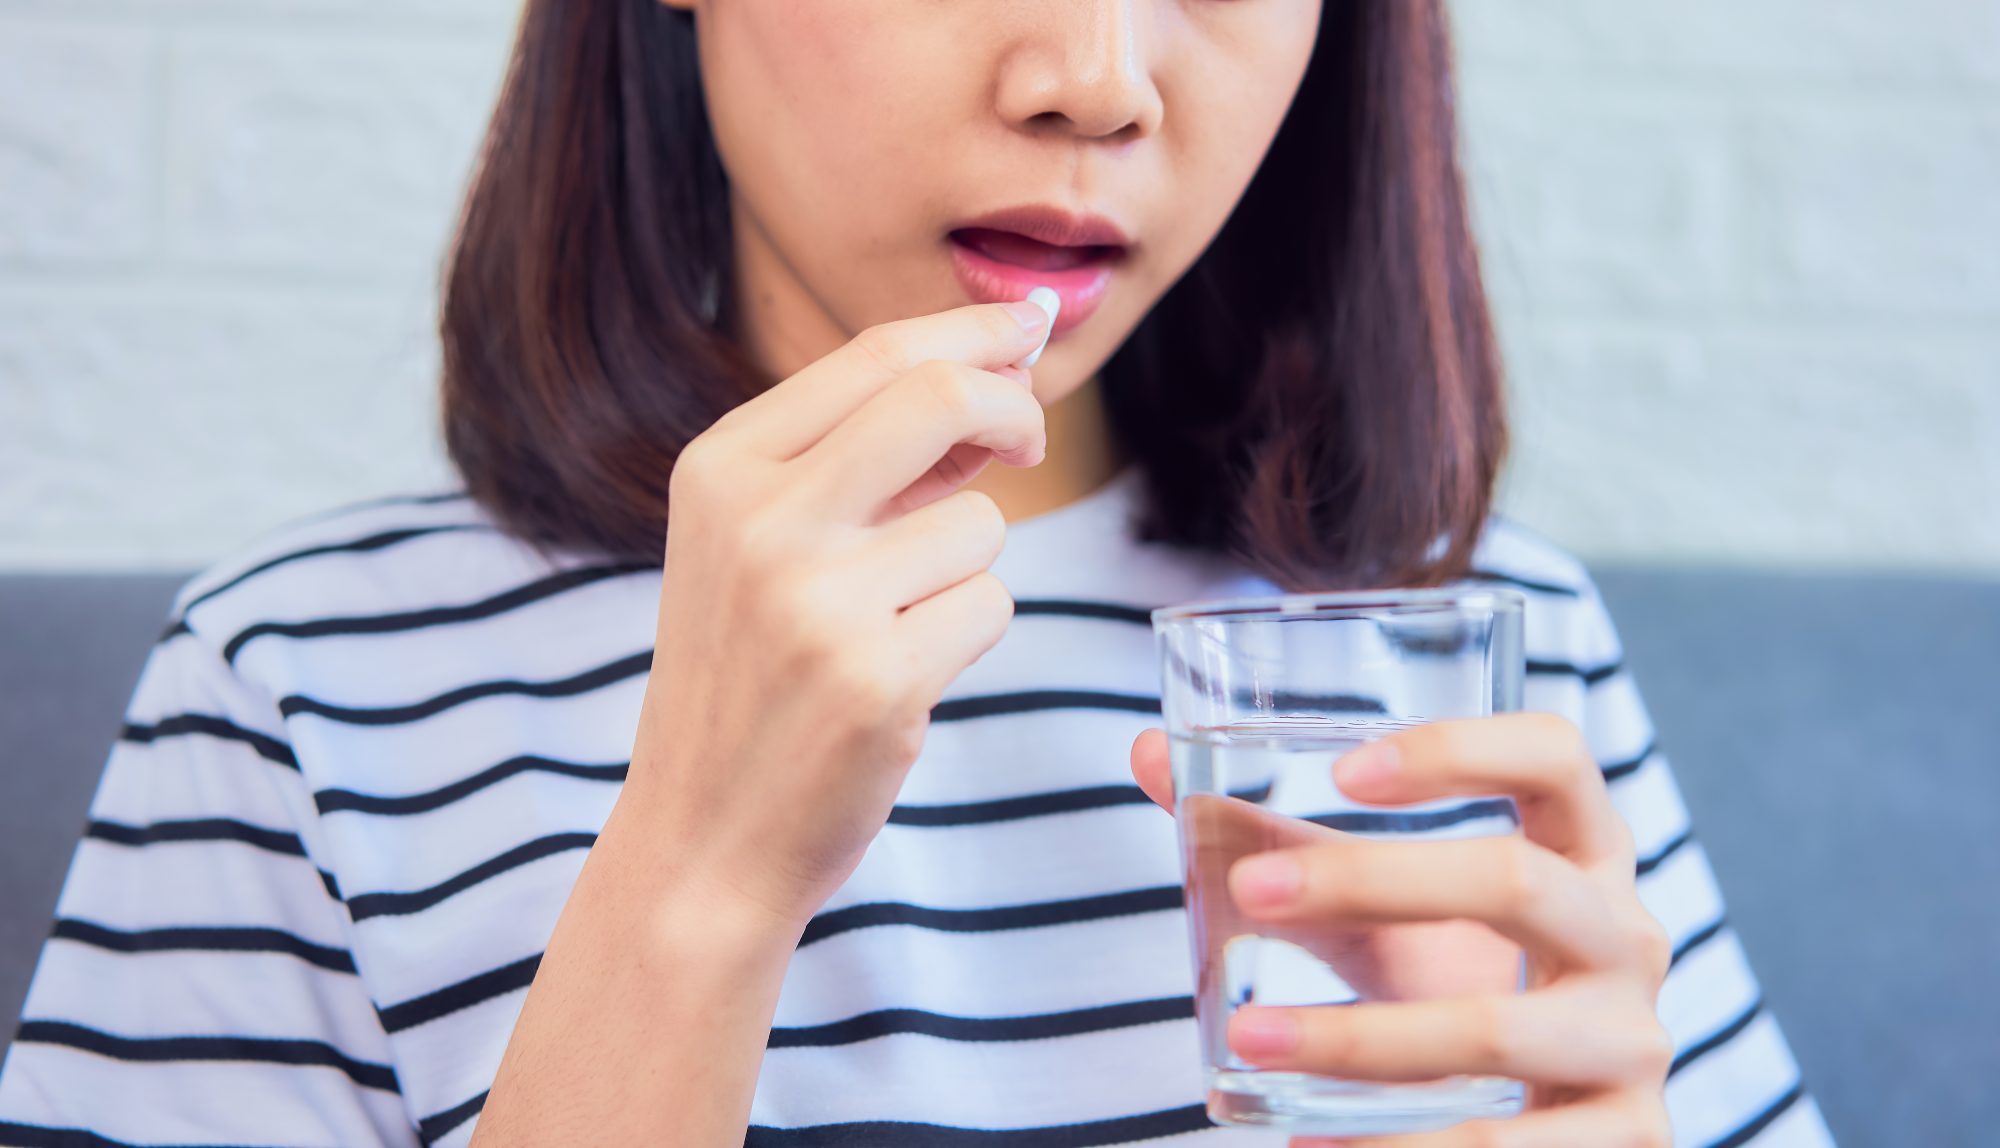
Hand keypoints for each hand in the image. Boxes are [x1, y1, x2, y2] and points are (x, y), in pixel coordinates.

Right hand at [624, 297, 1053, 926]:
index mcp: (721, 469)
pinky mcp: (877, 679)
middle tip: (1030, 441)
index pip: (875, 355)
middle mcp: (760, 521)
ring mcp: (817, 601)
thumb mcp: (758, 545)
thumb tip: (991, 375)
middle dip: (1013, 405)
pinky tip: (901, 681)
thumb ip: (859, 460)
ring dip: (966, 571)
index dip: (973, 332)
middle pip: (937, 396)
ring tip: (892, 630)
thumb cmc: (746, 680)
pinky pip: (989, 608)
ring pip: (981, 524)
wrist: (702, 838)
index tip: (1028, 330)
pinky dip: (966, 638)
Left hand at [1131, 713, 1675, 1146]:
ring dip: (1358, 1038)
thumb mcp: (1380, 914)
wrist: (1549, 1131)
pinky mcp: (1631, 1143)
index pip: (1555, 757)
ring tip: (1247, 1037)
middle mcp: (1626, 937)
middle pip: (1517, 881)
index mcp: (1582, 852)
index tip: (1344, 770)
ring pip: (1496, 1030)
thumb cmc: (1456, 985)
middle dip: (1373, 883)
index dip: (1462, 749)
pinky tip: (1313, 1141)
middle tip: (1249, 892)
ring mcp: (1634, 1045)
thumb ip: (1281, 842)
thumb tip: (1146, 756)